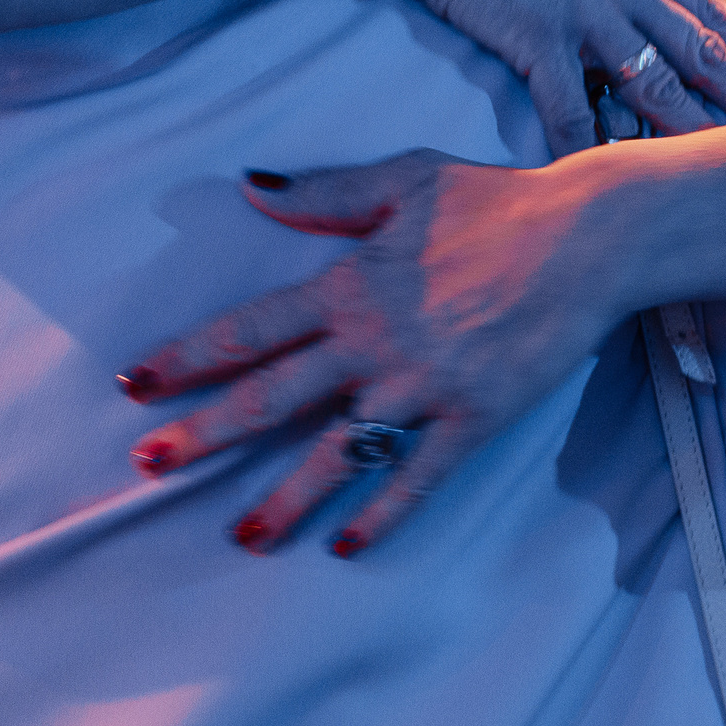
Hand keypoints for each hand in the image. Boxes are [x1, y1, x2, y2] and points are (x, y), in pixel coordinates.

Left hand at [120, 152, 631, 555]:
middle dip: (204, 433)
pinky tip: (345, 547)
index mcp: (350, 285)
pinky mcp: (472, 417)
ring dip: (283, 498)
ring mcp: (422, 386)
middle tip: (148, 465)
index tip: (136, 383)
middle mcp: (374, 342)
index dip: (187, 357)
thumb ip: (326, 190)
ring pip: (336, 452)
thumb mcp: (406, 179)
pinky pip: (417, 477)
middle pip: (272, 397)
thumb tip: (253, 187)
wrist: (589, 236)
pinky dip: (381, 514)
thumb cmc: (498, 201)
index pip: (249, 329)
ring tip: (239, 536)